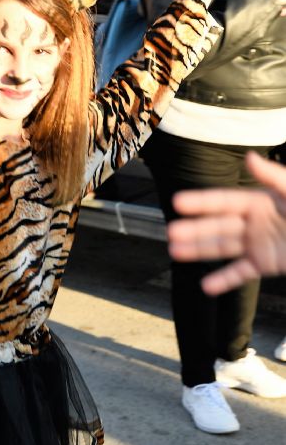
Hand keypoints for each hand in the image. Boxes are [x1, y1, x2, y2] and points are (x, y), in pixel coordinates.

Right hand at [168, 152, 285, 293]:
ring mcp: (258, 244)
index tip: (178, 202)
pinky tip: (206, 286)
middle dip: (194, 229)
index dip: (201, 202)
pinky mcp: (265, 264)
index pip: (224, 201)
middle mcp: (254, 222)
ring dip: (199, 250)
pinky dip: (224, 280)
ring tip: (175, 252)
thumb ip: (273, 177)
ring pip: (223, 248)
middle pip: (218, 226)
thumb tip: (250, 158)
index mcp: (259, 201)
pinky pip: (240, 272)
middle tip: (170, 232)